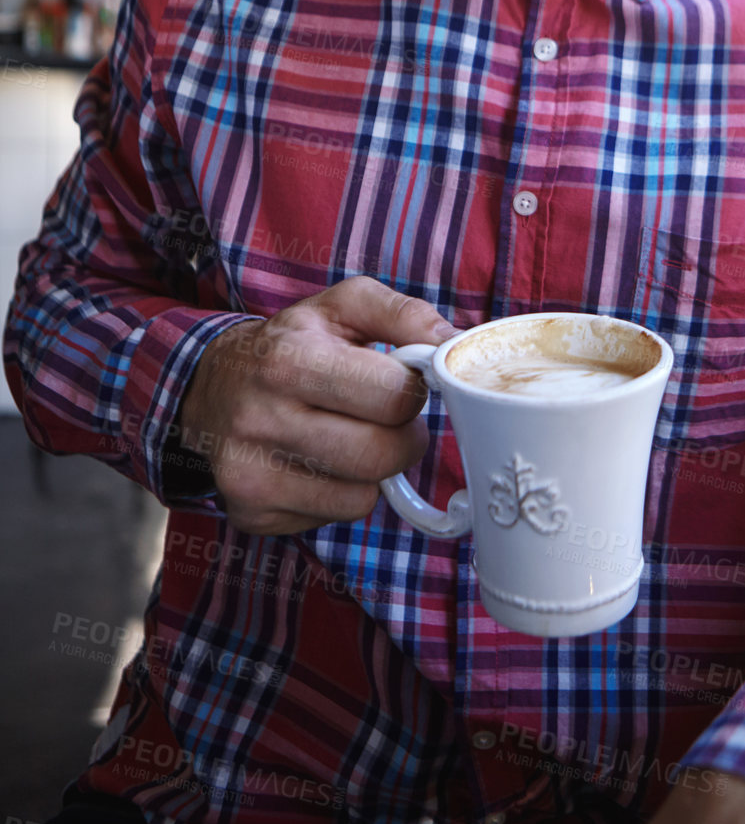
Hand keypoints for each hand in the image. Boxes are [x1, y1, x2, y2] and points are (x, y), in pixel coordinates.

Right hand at [176, 276, 456, 533]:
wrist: (211, 386)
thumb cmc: (293, 343)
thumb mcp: (342, 306)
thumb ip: (404, 315)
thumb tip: (455, 344)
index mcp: (290, 360)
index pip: (394, 396)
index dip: (412, 390)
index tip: (402, 382)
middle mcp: (262, 419)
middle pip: (382, 455)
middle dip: (403, 437)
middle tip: (388, 418)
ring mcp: (252, 473)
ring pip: (365, 495)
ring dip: (375, 469)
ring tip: (351, 435)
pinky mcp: (252, 513)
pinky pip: (336, 517)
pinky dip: (344, 493)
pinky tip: (322, 462)